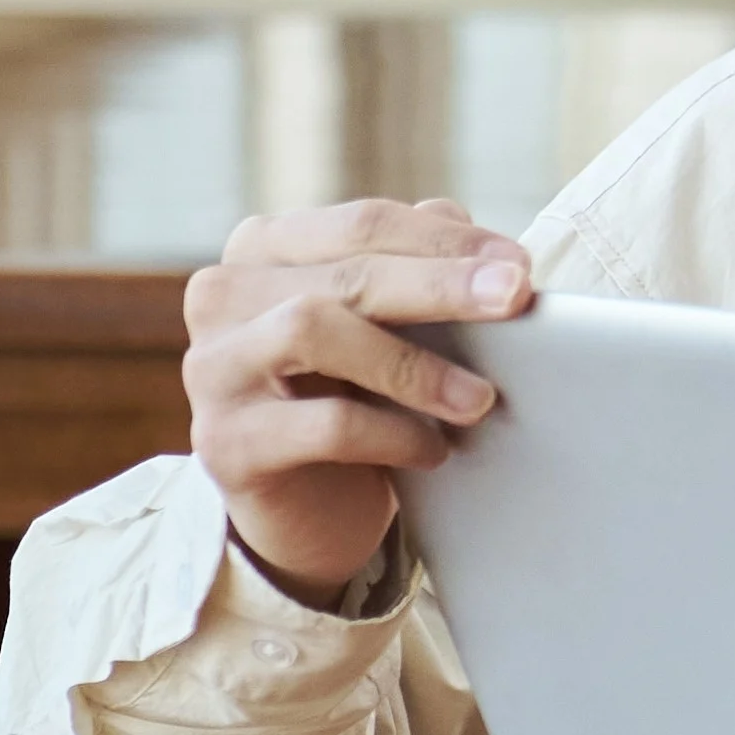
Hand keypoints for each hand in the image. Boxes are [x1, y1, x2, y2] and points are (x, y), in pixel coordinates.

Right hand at [183, 200, 536, 607]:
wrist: (312, 509)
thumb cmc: (357, 394)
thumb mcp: (389, 325)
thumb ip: (418, 269)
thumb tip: (474, 240)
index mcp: (264, 248)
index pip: (362, 225)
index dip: (446, 242)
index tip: (519, 266)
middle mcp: (224, 296)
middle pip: (345, 273)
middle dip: (440, 286)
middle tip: (514, 300)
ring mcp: (215, 369)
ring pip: (311, 330)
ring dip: (411, 363)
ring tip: (481, 397)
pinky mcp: (225, 443)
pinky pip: (320, 425)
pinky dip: (390, 433)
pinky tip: (433, 449)